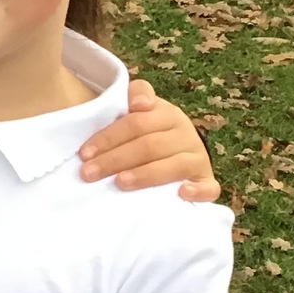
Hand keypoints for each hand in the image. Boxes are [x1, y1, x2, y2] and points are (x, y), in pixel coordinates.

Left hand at [79, 79, 219, 201]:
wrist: (183, 152)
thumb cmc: (151, 135)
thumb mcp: (139, 113)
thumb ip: (132, 98)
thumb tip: (138, 102)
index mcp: (166, 114)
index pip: (136, 123)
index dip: (109, 137)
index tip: (84, 153)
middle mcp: (185, 134)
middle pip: (149, 145)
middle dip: (115, 159)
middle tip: (88, 174)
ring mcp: (198, 158)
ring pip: (175, 165)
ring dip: (146, 175)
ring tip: (119, 183)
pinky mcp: (206, 181)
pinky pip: (209, 187)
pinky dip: (197, 191)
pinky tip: (180, 194)